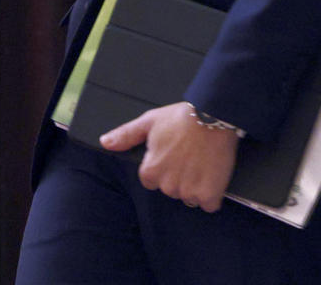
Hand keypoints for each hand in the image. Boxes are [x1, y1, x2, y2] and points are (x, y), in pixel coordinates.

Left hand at [99, 102, 238, 212]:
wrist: (214, 116)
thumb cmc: (182, 117)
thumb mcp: (150, 121)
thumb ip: (126, 135)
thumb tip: (105, 142)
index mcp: (151, 171)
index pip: (152, 181)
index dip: (164, 168)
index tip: (174, 156)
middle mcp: (167, 185)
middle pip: (172, 190)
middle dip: (180, 178)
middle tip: (191, 156)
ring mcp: (188, 191)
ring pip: (190, 197)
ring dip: (197, 186)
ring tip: (203, 163)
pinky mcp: (209, 194)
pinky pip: (209, 204)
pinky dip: (212, 194)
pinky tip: (214, 176)